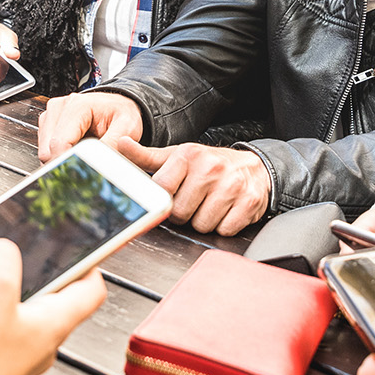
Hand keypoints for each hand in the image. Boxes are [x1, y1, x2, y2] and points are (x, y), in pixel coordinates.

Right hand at [0, 238, 106, 374]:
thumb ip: (2, 258)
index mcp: (56, 323)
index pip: (93, 291)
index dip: (90, 264)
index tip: (80, 249)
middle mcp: (45, 344)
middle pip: (58, 301)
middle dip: (41, 275)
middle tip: (23, 258)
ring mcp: (22, 358)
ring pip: (28, 316)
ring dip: (12, 294)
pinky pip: (5, 332)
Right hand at [38, 92, 141, 160]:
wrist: (117, 105)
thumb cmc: (121, 113)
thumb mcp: (127, 128)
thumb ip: (113, 145)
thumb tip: (99, 165)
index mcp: (77, 106)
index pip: (59, 144)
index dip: (68, 163)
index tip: (81, 174)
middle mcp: (59, 107)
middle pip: (48, 150)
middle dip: (65, 162)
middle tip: (87, 163)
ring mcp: (51, 115)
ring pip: (44, 152)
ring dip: (62, 158)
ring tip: (83, 151)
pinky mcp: (47, 124)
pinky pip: (46, 149)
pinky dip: (60, 154)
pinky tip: (76, 148)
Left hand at [113, 139, 268, 234]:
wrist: (255, 167)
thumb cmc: (210, 165)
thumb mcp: (178, 156)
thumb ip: (146, 156)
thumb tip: (120, 144)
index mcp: (189, 155)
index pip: (162, 191)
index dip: (166, 199)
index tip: (174, 193)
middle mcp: (211, 168)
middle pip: (180, 213)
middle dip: (186, 213)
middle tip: (195, 200)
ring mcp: (231, 186)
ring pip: (202, 225)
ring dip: (204, 221)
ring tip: (211, 204)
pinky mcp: (248, 203)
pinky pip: (224, 230)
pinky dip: (224, 226)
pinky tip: (226, 211)